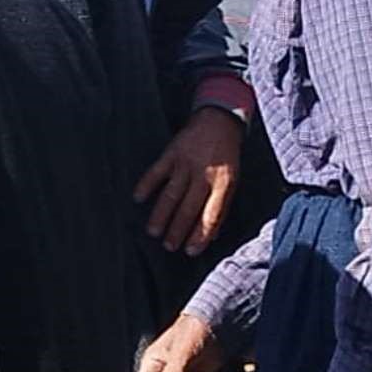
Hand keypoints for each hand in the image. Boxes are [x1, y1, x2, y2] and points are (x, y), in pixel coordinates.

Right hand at [134, 110, 244, 253]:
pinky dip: (146, 184)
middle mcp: (204, 174)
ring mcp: (186, 163)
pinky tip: (138, 198)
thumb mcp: (233, 181)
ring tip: (153, 232)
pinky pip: (156, 171)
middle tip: (169, 246)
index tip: (190, 251)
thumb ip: (222, 207)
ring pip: (171, 194)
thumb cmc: (226, 156)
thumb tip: (210, 236)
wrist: (220, 120)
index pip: (211, 214)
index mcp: (224, 183)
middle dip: (178, 230)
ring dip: (161, 215)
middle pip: (188, 207)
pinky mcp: (172, 153)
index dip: (200, 235)